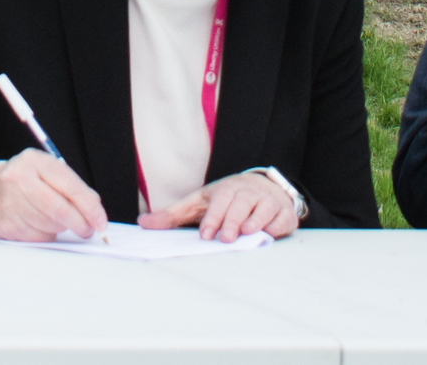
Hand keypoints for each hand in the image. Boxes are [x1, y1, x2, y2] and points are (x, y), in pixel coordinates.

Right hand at [0, 150, 109, 243]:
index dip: (90, 207)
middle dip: (80, 223)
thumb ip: (70, 186)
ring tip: (52, 219)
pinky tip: (36, 224)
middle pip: (61, 209)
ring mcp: (10, 201)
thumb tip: (95, 208)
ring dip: (59, 228)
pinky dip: (44, 235)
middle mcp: (20, 177)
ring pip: (51, 225)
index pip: (69, 185)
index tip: (101, 221)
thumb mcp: (44, 173)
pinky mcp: (6, 224)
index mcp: (34, 160)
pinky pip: (38, 237)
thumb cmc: (21, 185)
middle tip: (89, 230)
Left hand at [140, 172, 304, 241]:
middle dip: (232, 220)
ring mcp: (266, 201)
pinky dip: (276, 225)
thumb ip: (173, 215)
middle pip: (239, 204)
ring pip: (262, 209)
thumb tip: (143, 223)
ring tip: (246, 233)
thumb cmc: (225, 199)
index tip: (205, 235)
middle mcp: (246, 193)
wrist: (264, 187)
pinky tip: (269, 233)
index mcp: (224, 190)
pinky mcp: (283, 212)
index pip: (217, 201)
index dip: (212, 217)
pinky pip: (281, 218)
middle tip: (225, 238)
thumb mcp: (198, 203)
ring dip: (255, 221)